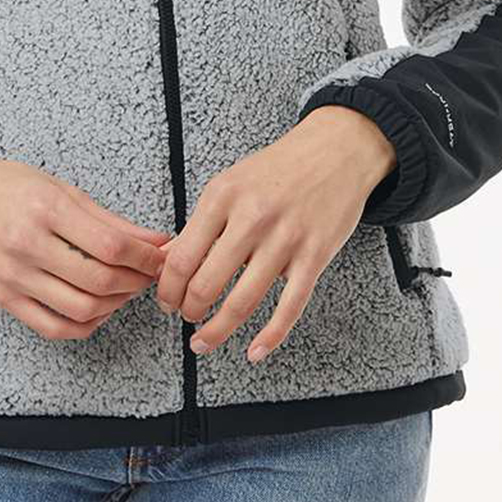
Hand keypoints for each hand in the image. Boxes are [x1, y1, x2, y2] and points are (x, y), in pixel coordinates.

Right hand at [0, 149, 170, 339]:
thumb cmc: (10, 187)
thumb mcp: (62, 189)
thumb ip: (110, 220)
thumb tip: (157, 240)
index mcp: (46, 209)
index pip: (110, 245)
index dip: (144, 257)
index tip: (160, 256)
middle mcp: (27, 245)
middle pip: (99, 281)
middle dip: (135, 281)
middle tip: (148, 273)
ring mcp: (13, 276)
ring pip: (80, 309)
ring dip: (115, 305)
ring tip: (125, 289)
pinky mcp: (3, 298)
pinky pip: (53, 328)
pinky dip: (85, 325)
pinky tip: (98, 310)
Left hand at [154, 106, 395, 363]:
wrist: (335, 150)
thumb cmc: (278, 168)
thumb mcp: (230, 183)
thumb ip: (199, 223)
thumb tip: (166, 261)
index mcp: (223, 196)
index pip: (183, 256)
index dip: (168, 288)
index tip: (165, 301)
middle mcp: (252, 217)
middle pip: (207, 283)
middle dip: (189, 311)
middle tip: (186, 319)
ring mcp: (286, 238)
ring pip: (243, 301)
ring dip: (218, 330)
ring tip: (204, 340)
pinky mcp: (315, 256)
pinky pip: (290, 307)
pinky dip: (270, 337)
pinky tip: (254, 351)